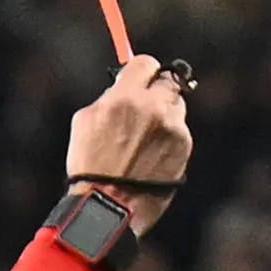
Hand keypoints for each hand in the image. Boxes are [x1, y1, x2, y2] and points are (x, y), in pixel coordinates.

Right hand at [64, 55, 193, 226]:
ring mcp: (173, 129)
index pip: (146, 63)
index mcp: (126, 97)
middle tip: (148, 103)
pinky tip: (152, 154)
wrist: (111, 207)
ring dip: (165, 114)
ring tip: (146, 137)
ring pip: (176, 107)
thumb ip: (110, 97)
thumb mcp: (86, 121)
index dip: (142, 71)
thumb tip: (123, 85)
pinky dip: (169, 138)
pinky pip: (180, 131)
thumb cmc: (91, 167)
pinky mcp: (184, 148)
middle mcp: (154, 108)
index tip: (139, 78)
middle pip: (169, 81)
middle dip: (158, 90)